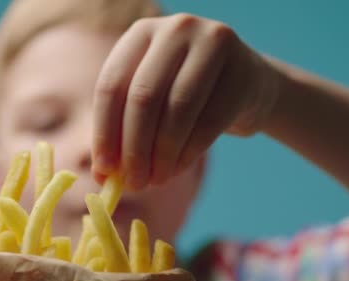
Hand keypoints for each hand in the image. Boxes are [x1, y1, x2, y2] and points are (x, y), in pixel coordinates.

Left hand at [92, 13, 279, 188]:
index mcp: (142, 32)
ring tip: (155, 180)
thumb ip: (122, 130)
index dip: (104, 132)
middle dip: (134, 149)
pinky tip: (176, 169)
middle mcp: (176, 29)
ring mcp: (213, 44)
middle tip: (133, 184)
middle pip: (144, 97)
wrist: (246, 86)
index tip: (103, 171)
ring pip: (177, 110)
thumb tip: (101, 176)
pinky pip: (208, 122)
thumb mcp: (150, 101)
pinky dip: (188, 154)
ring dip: (162, 155)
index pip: (112, 84)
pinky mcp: (242, 71)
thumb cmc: (186, 96)